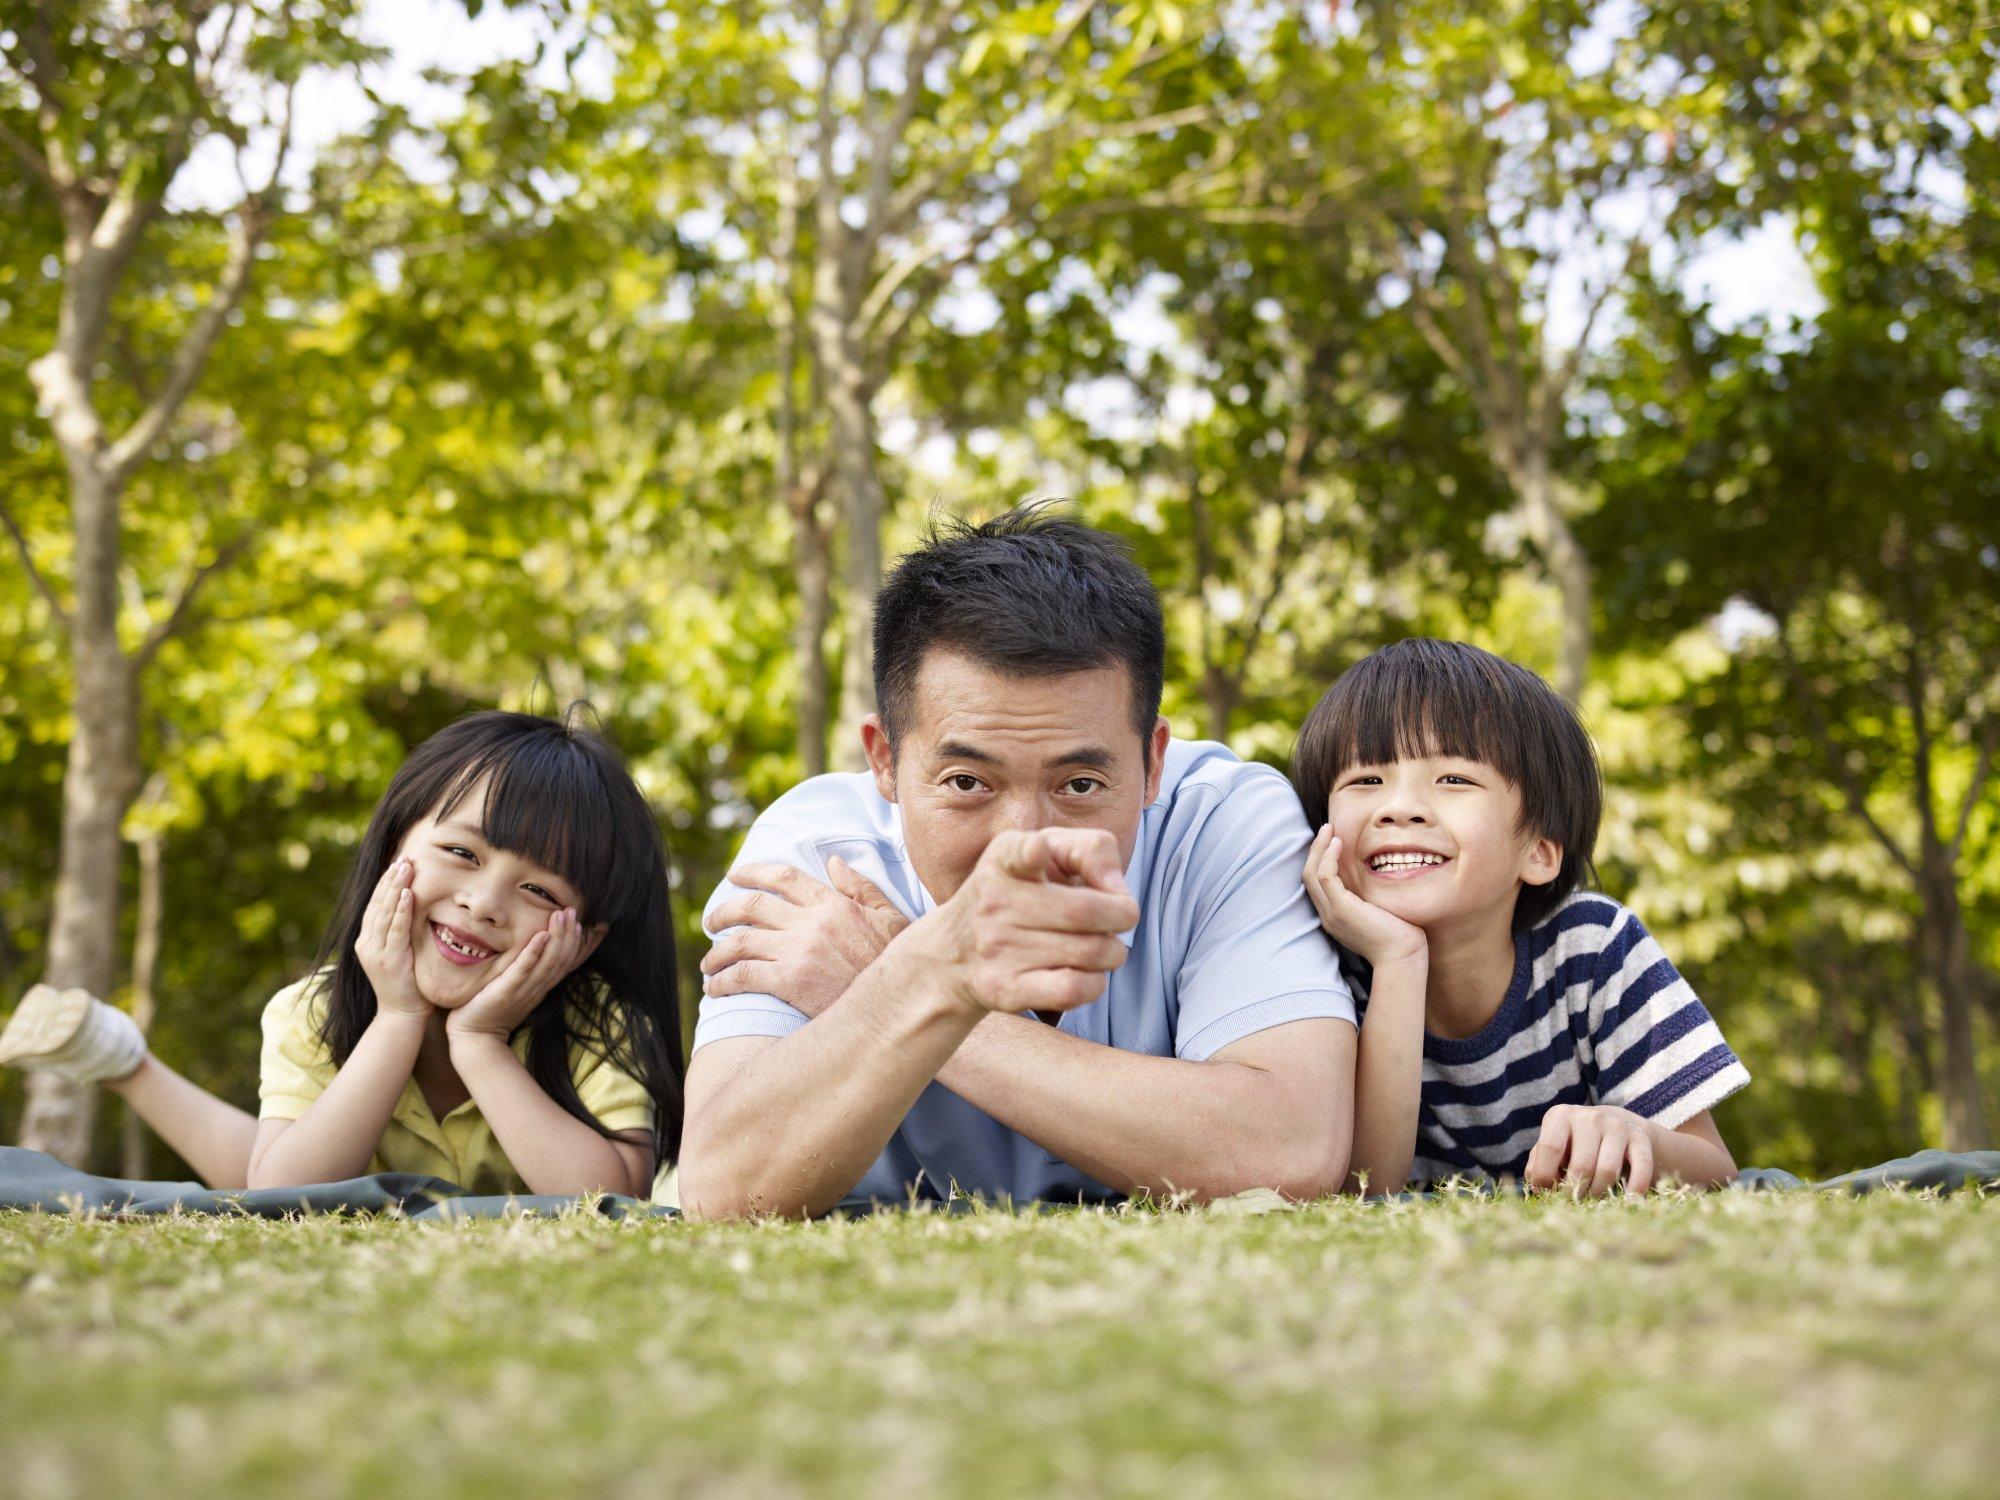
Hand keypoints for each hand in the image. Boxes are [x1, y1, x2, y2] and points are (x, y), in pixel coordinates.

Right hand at [355, 859, 431, 1020]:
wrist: (401, 1015)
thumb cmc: (406, 984)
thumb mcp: (399, 954)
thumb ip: (399, 933)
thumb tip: (411, 908)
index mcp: (367, 940)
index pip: (375, 905)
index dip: (385, 883)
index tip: (397, 863)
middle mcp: (367, 943)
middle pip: (377, 904)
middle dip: (390, 879)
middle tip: (403, 858)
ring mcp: (375, 952)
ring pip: (384, 912)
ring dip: (395, 887)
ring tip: (405, 867)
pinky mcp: (389, 960)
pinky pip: (395, 930)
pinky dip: (401, 911)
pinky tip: (407, 894)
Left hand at [445, 907, 591, 1043]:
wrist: (476, 1037)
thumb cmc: (493, 1010)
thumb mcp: (518, 989)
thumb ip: (530, 972)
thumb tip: (539, 951)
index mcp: (544, 986)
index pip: (570, 963)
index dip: (585, 944)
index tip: (598, 925)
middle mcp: (539, 987)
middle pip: (563, 959)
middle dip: (571, 933)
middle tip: (574, 911)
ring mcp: (525, 989)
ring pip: (549, 961)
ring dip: (558, 937)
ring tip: (561, 915)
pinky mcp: (507, 990)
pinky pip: (524, 969)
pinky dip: (534, 952)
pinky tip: (541, 935)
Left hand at [701, 858, 910, 1017]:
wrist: (898, 1003)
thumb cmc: (896, 963)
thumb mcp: (890, 917)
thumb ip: (861, 888)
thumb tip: (833, 862)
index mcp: (832, 904)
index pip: (784, 877)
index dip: (753, 872)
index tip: (734, 876)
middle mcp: (811, 922)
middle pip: (752, 906)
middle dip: (723, 912)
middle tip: (711, 921)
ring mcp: (798, 951)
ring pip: (740, 941)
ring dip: (716, 951)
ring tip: (708, 962)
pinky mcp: (790, 982)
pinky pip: (742, 974)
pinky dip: (721, 980)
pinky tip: (714, 988)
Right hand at [908, 826, 1139, 1017]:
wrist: (953, 953)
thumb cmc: (1020, 894)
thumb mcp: (1047, 853)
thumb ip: (1091, 851)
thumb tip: (1118, 891)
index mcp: (1004, 859)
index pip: (1018, 851)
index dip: (1032, 850)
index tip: (1037, 852)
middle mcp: (995, 901)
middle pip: (1087, 911)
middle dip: (1122, 915)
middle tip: (1119, 917)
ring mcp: (997, 947)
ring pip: (1091, 952)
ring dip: (1112, 951)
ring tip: (1101, 946)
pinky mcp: (1004, 989)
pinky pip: (1072, 989)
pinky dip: (1096, 983)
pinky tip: (1088, 974)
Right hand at [1303, 826, 1427, 967]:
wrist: (1403, 958)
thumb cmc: (1400, 937)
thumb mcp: (1380, 912)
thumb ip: (1372, 897)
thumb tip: (1383, 873)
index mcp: (1335, 917)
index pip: (1317, 884)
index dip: (1320, 859)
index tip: (1332, 840)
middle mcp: (1327, 915)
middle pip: (1308, 876)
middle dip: (1315, 849)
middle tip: (1326, 829)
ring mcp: (1332, 913)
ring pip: (1311, 873)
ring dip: (1319, 848)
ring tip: (1330, 830)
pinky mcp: (1341, 909)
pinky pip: (1325, 876)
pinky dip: (1328, 857)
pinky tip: (1339, 844)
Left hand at [1524, 1104, 1656, 1196]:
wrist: (1616, 1126)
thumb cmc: (1574, 1144)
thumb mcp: (1553, 1148)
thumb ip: (1538, 1165)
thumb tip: (1538, 1187)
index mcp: (1560, 1116)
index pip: (1550, 1148)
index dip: (1545, 1177)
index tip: (1546, 1192)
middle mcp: (1589, 1117)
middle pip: (1581, 1166)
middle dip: (1575, 1192)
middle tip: (1574, 1201)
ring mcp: (1617, 1126)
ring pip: (1608, 1172)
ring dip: (1599, 1194)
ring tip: (1593, 1198)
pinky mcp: (1641, 1139)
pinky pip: (1640, 1170)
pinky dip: (1634, 1191)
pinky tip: (1627, 1200)